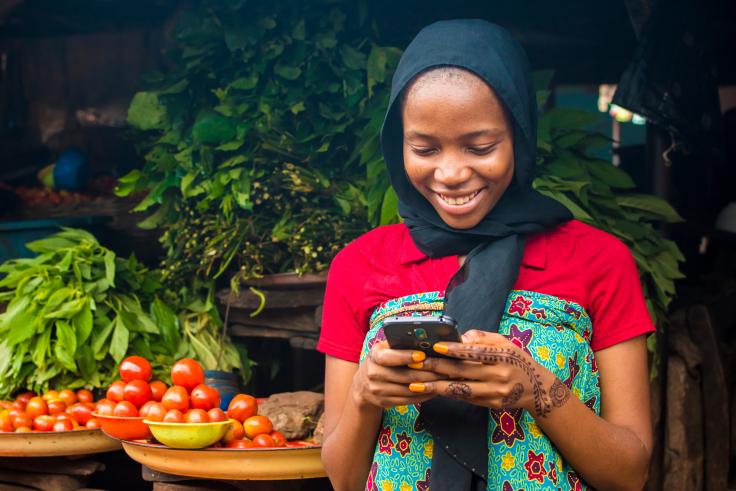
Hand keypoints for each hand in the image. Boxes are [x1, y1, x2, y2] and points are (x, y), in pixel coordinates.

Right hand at [352, 341, 446, 409]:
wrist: (362, 385)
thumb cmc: (381, 362)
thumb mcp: (384, 349)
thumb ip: (399, 344)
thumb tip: (425, 340)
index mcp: (374, 356)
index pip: (389, 357)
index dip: (405, 356)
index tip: (422, 355)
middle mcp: (373, 373)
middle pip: (404, 376)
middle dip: (427, 373)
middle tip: (444, 370)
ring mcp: (377, 390)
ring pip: (408, 390)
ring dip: (428, 386)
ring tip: (443, 380)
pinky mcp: (383, 402)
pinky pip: (407, 400)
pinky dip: (423, 396)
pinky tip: (433, 391)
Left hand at [406, 330, 570, 418]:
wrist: (536, 388)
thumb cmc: (516, 359)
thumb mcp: (504, 342)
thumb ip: (481, 338)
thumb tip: (458, 339)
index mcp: (503, 355)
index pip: (476, 352)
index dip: (455, 350)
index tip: (436, 347)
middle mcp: (499, 374)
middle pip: (463, 371)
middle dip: (437, 367)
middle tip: (415, 364)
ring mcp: (495, 392)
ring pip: (461, 389)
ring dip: (436, 386)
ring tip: (415, 383)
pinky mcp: (491, 404)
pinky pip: (465, 398)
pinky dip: (447, 394)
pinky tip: (431, 390)